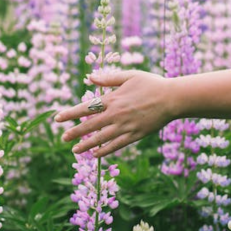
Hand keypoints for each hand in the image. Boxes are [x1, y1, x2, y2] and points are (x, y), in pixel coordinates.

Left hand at [54, 70, 174, 156]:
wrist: (172, 98)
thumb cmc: (151, 84)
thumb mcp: (129, 76)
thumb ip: (108, 78)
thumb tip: (90, 78)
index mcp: (113, 99)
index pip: (86, 108)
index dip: (70, 114)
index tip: (57, 118)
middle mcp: (116, 114)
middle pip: (90, 125)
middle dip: (74, 132)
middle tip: (62, 137)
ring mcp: (125, 126)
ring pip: (101, 138)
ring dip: (86, 144)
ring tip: (74, 150)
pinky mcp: (135, 135)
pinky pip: (116, 145)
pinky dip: (105, 150)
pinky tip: (95, 154)